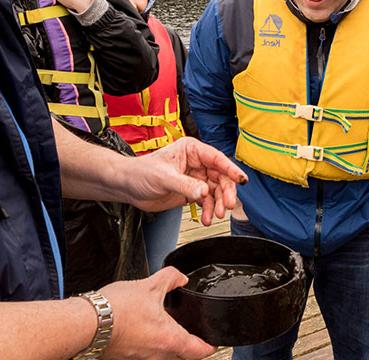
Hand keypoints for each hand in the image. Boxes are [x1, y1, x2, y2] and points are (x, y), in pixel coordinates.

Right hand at [98, 268, 213, 358]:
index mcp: (170, 340)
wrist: (86, 324)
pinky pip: (144, 353)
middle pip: (181, 355)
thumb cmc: (115, 310)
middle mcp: (158, 355)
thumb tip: (180, 278)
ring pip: (162, 355)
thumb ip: (170, 279)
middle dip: (187, 344)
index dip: (210, 345)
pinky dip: (147, 343)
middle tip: (189, 332)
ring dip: (165, 343)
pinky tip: (140, 327)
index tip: (213, 341)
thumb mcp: (149, 286)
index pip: (199, 351)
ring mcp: (141, 358)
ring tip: (162, 325)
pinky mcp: (126, 357)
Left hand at [119, 137, 246, 223]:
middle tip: (227, 206)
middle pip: (220, 177)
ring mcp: (195, 178)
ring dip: (217, 204)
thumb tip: (204, 191)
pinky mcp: (191, 192)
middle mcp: (196, 163)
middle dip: (225, 192)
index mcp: (191, 150)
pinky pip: (206, 201)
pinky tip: (206, 219)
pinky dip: (208, 210)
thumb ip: (186, 185)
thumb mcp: (164, 177)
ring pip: (215, 191)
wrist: (128, 187)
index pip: (217, 159)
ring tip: (216, 216)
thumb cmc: (141, 172)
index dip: (231, 169)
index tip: (241, 180)